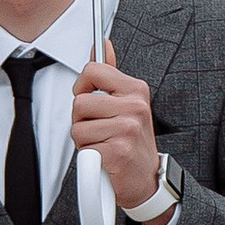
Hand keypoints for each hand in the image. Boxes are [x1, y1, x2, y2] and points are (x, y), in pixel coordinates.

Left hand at [69, 43, 161, 211]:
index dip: (82, 86)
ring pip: (77, 127)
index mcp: (135, 90)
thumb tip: (103, 45)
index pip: (93, 69)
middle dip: (81, 120)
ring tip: (103, 144)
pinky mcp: (118, 151)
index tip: (88, 97)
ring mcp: (127, 128)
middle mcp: (134, 106)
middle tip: (99, 130)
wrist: (147, 179)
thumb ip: (111, 74)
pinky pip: (83, 148)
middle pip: (79, 102)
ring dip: (84, 140)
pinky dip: (89, 157)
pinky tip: (104, 158)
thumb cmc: (133, 142)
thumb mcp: (128, 102)